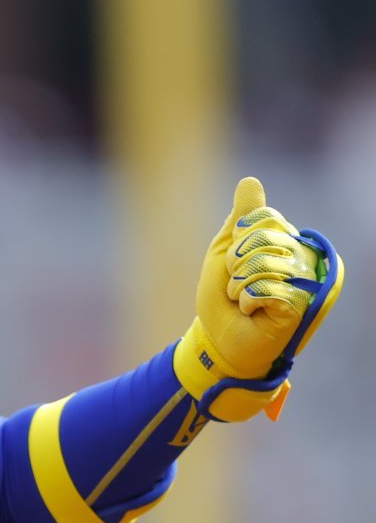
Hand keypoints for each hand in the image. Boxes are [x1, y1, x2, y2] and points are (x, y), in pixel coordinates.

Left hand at [175, 177, 343, 420]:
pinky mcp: (301, 305)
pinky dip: (247, 301)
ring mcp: (306, 281)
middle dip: (236, 264)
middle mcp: (303, 258)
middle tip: (238, 287)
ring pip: (262, 263)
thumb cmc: (222, 298)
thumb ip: (241, 217)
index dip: (238, 241)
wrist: (218, 340)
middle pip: (262, 238)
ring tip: (245, 301)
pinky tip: (253, 313)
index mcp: (287, 241)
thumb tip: (250, 181)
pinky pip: (265, 288)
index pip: (263, 218)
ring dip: (239, 286)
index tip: (234, 263)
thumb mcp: (224, 251)